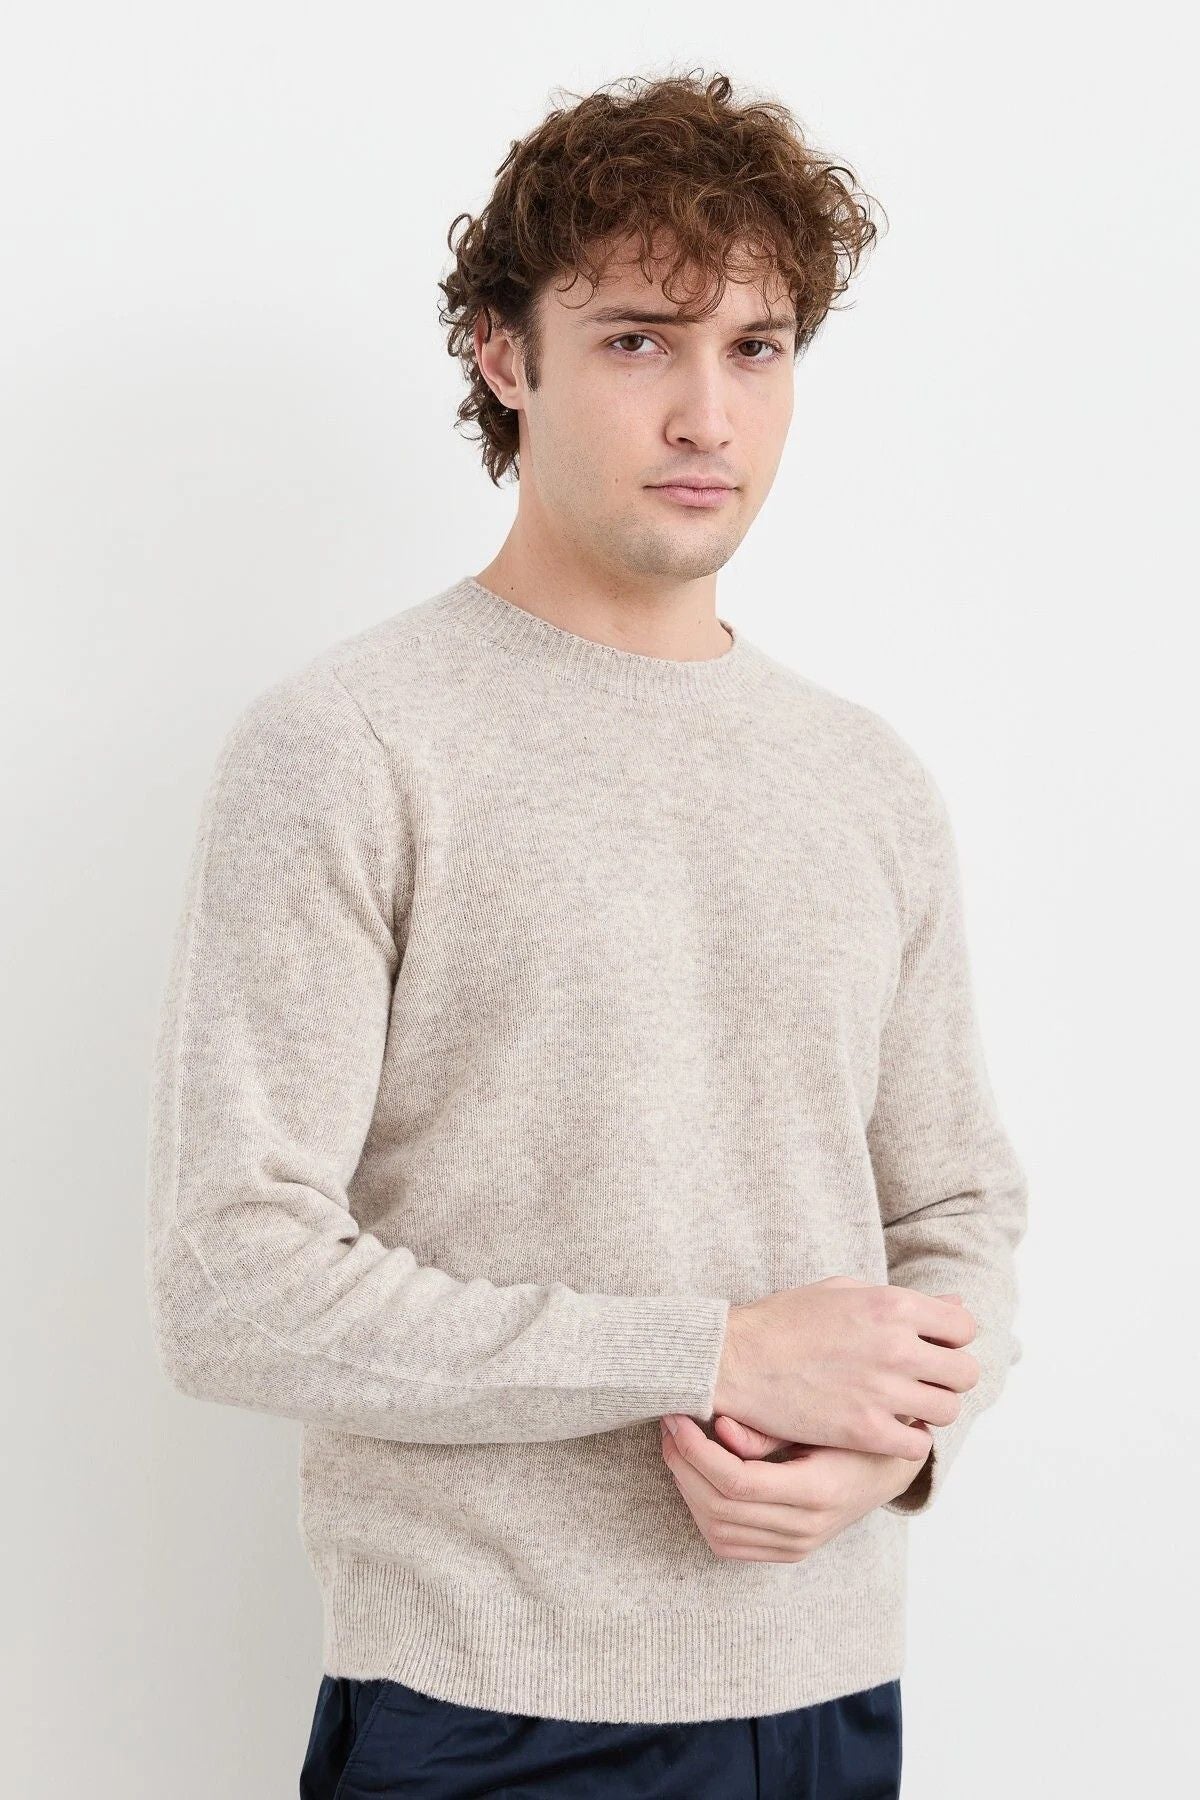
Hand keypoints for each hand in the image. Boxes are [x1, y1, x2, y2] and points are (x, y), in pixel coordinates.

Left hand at [659, 1410, 930, 1561]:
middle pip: (719, 1509)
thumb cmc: (855, 1430)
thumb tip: (719, 1427)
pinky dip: (702, 1511)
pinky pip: (729, 1545)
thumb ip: (769, 1430)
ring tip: (678, 1447)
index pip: (737, 1483)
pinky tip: (695, 1475)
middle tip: (669, 1425)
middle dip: (683, 1465)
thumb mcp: (822, 1418)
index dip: (697, 1452)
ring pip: (717, 1532)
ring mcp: (796, 1546)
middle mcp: (805, 1529)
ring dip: (687, 1488)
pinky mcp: (787, 1551)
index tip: (678, 1418)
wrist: (889, 1468)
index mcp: (818, 1492)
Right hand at [714, 1278, 973, 1461]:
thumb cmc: (784, 1321)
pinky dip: (908, 1440)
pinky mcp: (864, 1429)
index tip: (931, 1348)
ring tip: (903, 1406)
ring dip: (930, 1409)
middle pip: (964, 1372)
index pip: (964, 1326)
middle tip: (922, 1381)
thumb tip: (956, 1302)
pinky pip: (917, 1444)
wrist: (733, 1359)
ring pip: (947, 1410)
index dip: (951, 1339)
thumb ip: (901, 1299)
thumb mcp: (844, 1291)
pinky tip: (887, 1430)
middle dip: (948, 1376)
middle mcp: (896, 1346)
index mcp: (892, 1304)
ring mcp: (882, 1390)